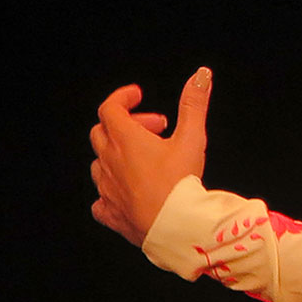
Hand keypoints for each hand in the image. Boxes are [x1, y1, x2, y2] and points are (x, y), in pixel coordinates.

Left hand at [89, 68, 211, 246]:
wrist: (174, 227)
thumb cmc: (180, 183)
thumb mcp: (192, 137)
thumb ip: (194, 103)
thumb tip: (201, 75)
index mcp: (126, 140)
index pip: (110, 109)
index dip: (123, 98)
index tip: (137, 96)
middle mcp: (110, 162)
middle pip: (102, 132)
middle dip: (127, 124)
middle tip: (155, 128)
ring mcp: (106, 189)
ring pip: (99, 163)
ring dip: (117, 154)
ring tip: (143, 158)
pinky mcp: (109, 212)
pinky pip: (100, 199)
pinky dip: (112, 190)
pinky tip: (128, 192)